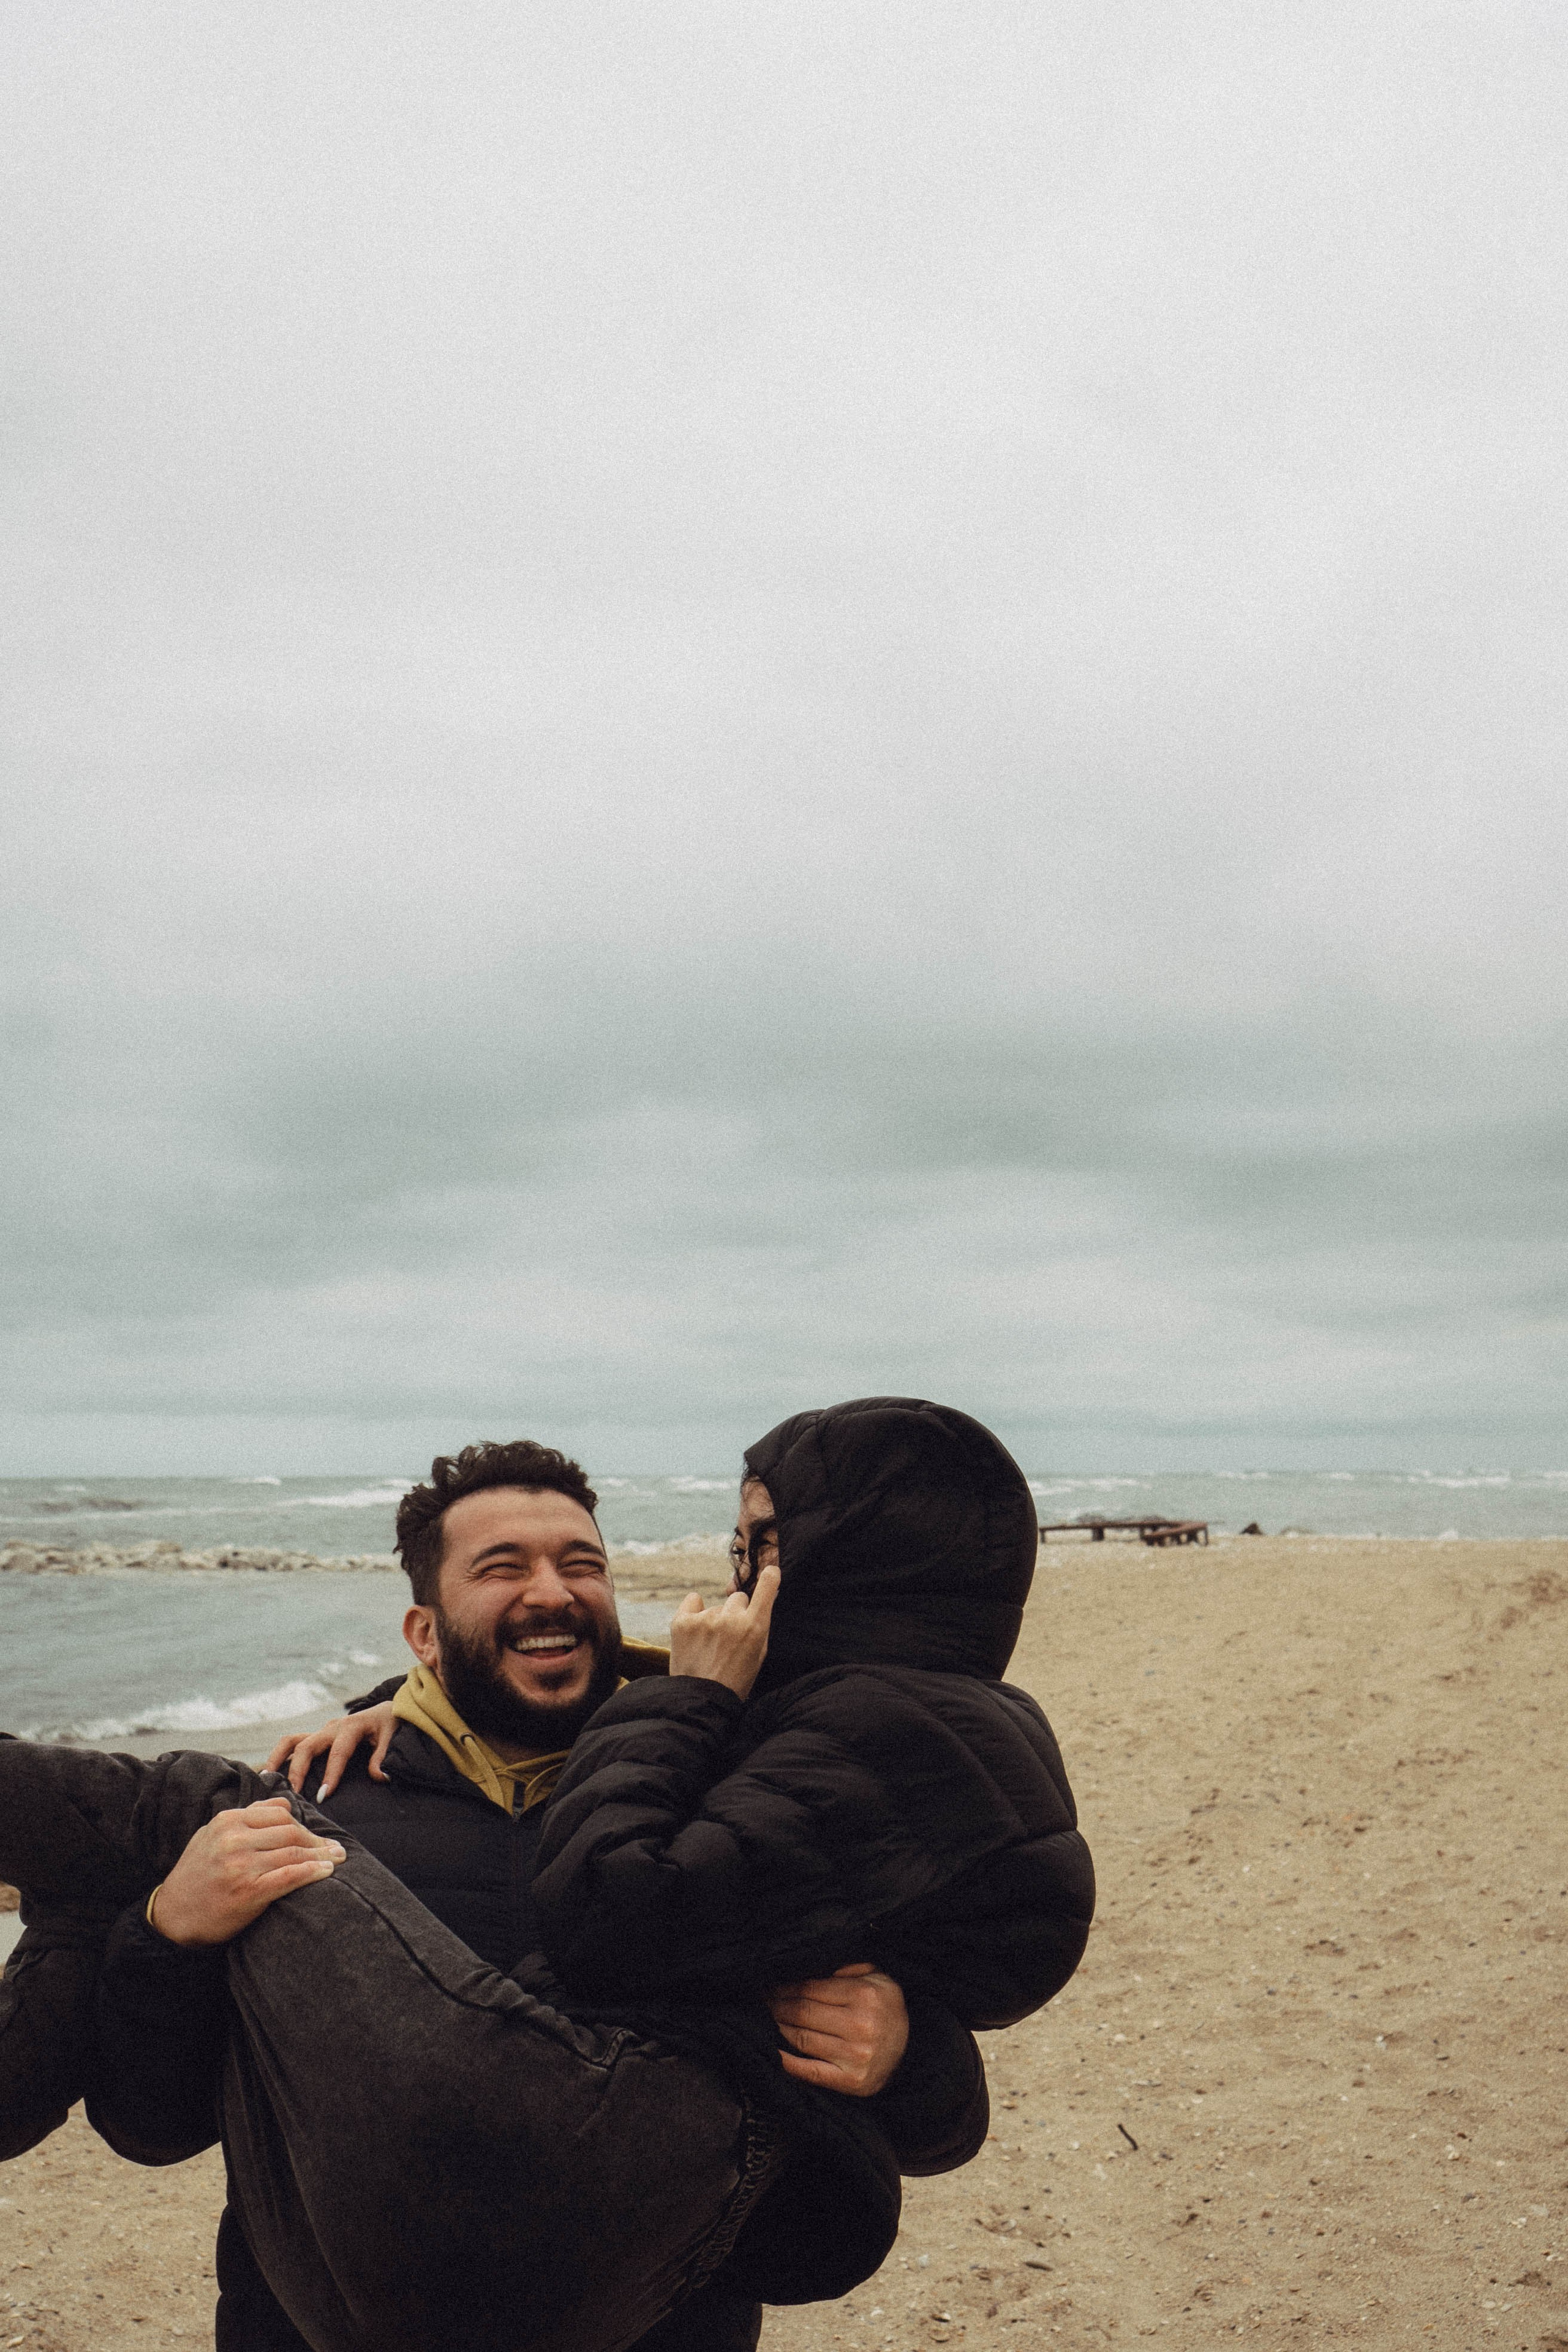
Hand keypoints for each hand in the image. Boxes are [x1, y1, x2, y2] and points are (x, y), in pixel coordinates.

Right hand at [150, 1799, 346, 1947]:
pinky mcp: (249, 1891)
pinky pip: (290, 1876)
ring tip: (338, 1858)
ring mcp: (242, 1865)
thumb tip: (283, 1805)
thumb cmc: (197, 1875)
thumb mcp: (212, 1836)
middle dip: (317, 1840)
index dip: (303, 1824)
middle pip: (290, 1831)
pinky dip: (312, 1872)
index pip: (278, 1813)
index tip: (317, 1835)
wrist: (172, 1916)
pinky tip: (326, 1872)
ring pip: (294, 1852)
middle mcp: (235, 1839)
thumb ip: (246, 1818)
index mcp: (227, 1821)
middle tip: (336, 1848)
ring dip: (322, 1855)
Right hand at [266, 1702, 397, 1797]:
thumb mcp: (393, 1736)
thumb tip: (379, 1776)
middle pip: (307, 1746)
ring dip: (278, 1760)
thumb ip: (384, 1756)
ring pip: (291, 1741)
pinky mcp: (317, 1737)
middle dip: (297, 1771)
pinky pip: (293, 1744)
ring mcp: (321, 1731)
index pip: (338, 1752)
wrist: (387, 1710)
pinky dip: (280, 1757)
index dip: (330, 1774)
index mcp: (351, 1727)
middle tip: (292, 1795)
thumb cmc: (389, 1724)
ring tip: (267, 1781)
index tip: (323, 1796)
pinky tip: (271, 1775)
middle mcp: (331, 1728)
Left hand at [667, 1565, 778, 1700]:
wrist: (701, 1700)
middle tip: (729, 1637)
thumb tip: (764, 1598)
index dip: (770, 1577)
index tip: (771, 1571)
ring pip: (716, 1606)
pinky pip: (693, 1600)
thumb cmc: (735, 1680)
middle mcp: (731, 1618)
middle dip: (736, 1613)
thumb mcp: (758, 1654)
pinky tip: (694, 1632)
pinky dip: (694, 1612)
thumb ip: (760, 1624)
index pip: (767, 1588)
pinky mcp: (682, 1620)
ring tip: (708, 1645)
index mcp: (754, 1628)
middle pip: (738, 1599)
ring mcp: (705, 1618)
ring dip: (714, 1619)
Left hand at [767, 1962, 909, 2095]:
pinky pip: (811, 2072)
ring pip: (802, 2039)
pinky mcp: (852, 2082)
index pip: (810, 1988)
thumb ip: (847, 1967)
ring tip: (764, 2020)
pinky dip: (787, 2063)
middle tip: (760, 2002)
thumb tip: (810, 1967)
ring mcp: (855, 2056)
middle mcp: (860, 2025)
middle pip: (802, 2013)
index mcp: (864, 1995)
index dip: (784, 1987)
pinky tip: (773, 2052)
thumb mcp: (877, 1977)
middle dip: (775, 2005)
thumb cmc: (886, 2009)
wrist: (912, 2052)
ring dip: (777, 2028)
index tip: (768, 1985)